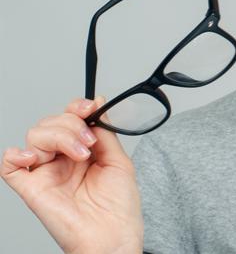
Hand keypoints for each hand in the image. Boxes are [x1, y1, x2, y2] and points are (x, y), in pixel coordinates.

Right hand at [1, 97, 142, 253]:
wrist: (113, 237)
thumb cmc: (118, 207)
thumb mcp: (119, 160)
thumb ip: (106, 132)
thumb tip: (98, 104)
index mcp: (82, 150)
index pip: (70, 117)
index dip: (77, 107)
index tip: (91, 108)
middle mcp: (62, 159)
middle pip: (52, 122)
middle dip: (72, 124)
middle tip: (89, 143)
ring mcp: (46, 172)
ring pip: (35, 135)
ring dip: (59, 136)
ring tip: (80, 154)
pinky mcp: (31, 188)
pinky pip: (9, 166)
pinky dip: (16, 155)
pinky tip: (35, 157)